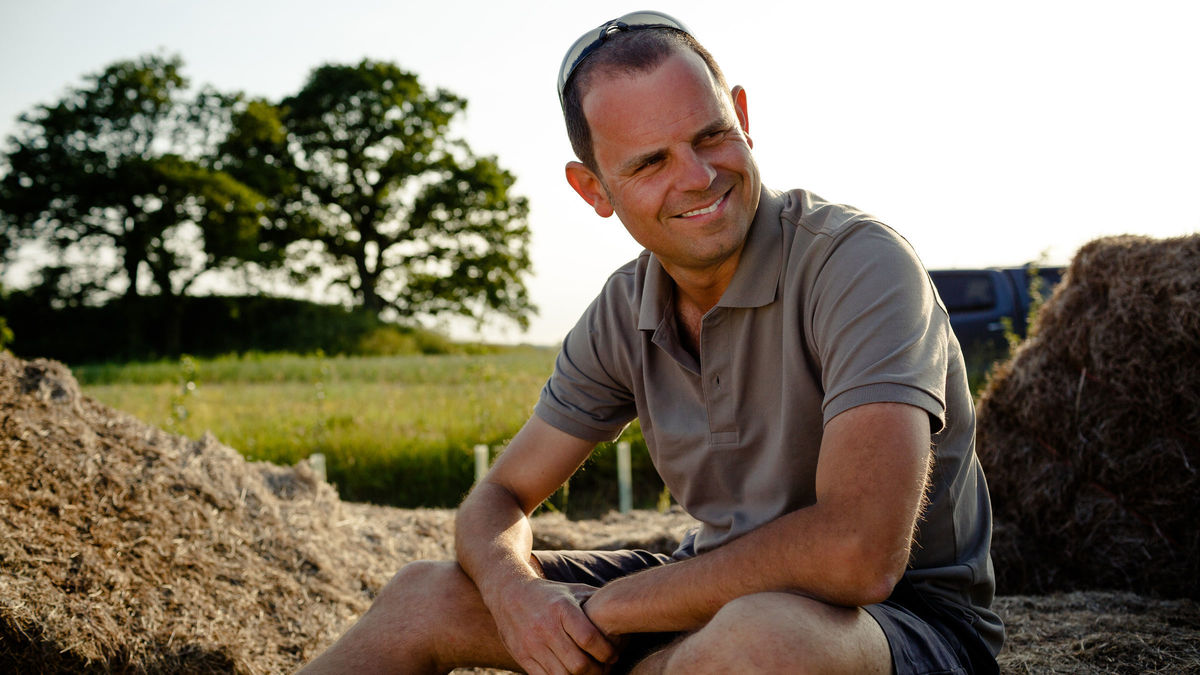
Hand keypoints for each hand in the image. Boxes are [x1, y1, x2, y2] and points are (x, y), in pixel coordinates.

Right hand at [490, 576, 618, 674]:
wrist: (508, 592)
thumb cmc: (550, 593)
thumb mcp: (573, 590)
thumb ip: (597, 600)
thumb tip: (627, 606)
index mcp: (561, 608)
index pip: (589, 639)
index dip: (607, 653)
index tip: (613, 655)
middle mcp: (545, 627)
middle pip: (578, 664)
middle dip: (597, 671)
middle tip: (605, 669)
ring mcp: (532, 644)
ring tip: (590, 674)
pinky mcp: (522, 656)